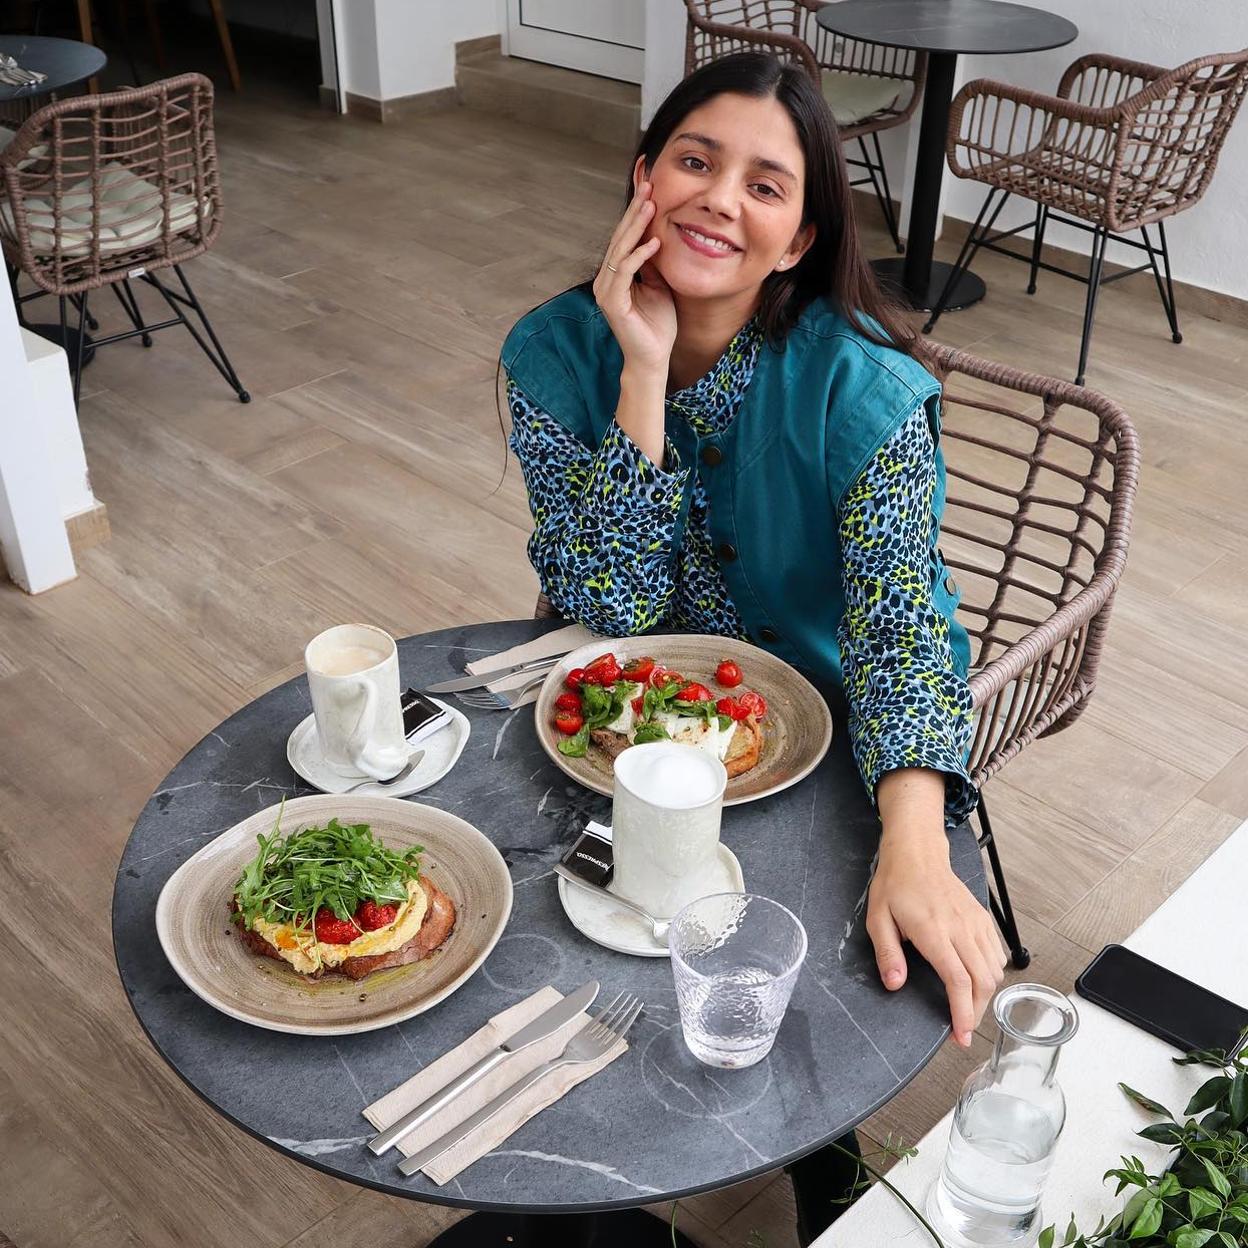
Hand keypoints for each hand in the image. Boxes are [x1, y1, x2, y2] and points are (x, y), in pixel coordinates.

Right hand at [592, 181, 676, 373]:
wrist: (653, 358)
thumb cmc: (658, 325)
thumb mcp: (660, 285)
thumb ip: (654, 263)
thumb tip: (657, 236)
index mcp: (615, 275)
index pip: (625, 238)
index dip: (636, 213)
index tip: (650, 189)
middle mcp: (606, 279)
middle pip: (620, 238)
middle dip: (635, 211)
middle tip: (648, 185)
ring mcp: (606, 290)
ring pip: (620, 250)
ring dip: (636, 226)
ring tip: (650, 204)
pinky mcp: (611, 302)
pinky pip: (624, 272)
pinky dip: (639, 256)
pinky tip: (655, 243)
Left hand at [866, 826, 1007, 1047]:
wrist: (918, 854)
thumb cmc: (895, 885)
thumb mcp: (877, 918)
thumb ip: (887, 953)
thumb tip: (895, 984)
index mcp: (933, 931)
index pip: (958, 980)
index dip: (963, 1013)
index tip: (961, 1035)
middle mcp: (961, 928)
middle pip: (982, 981)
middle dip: (976, 1012)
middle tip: (961, 1028)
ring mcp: (976, 922)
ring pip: (994, 970)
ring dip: (985, 996)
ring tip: (968, 1008)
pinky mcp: (983, 918)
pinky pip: (996, 954)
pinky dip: (992, 974)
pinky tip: (976, 981)